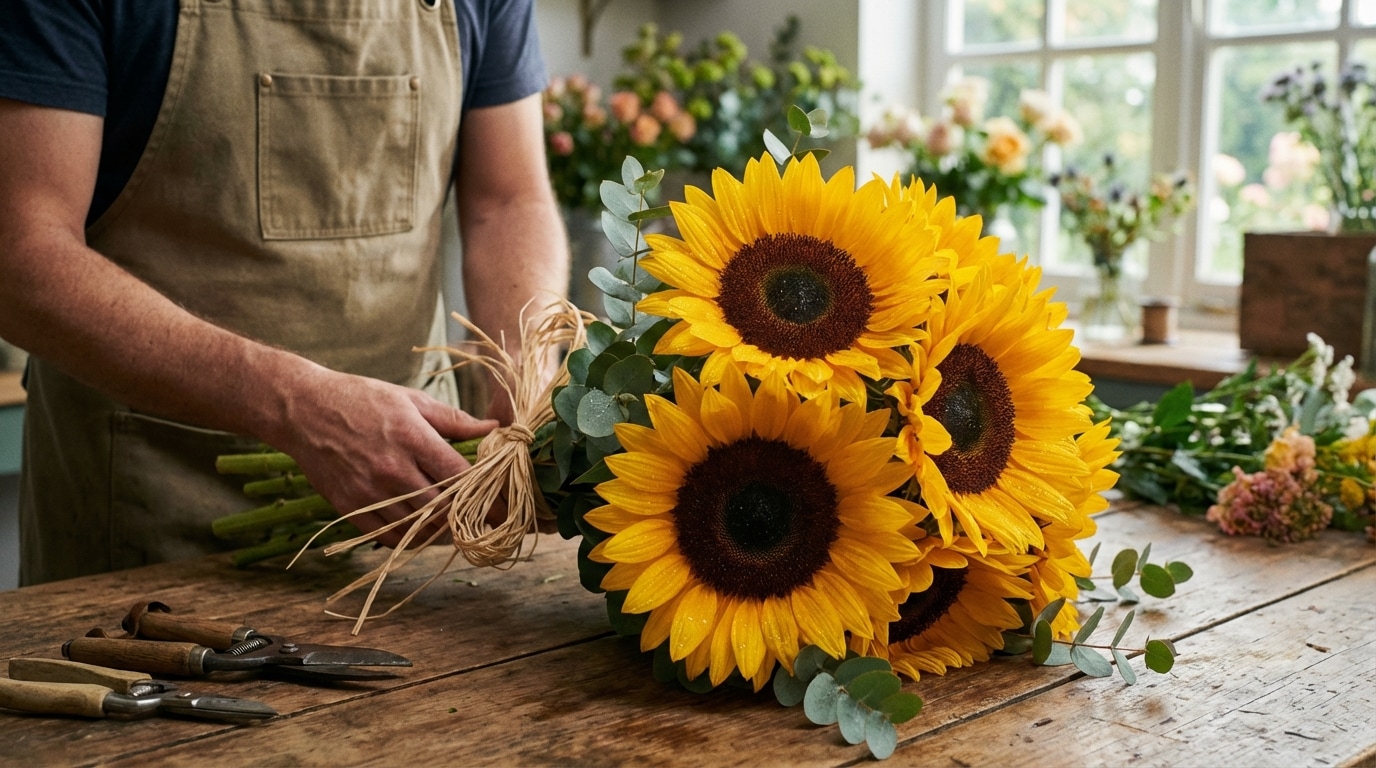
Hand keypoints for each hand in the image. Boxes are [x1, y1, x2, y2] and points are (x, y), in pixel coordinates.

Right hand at [268, 368, 497, 548]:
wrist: (303, 410)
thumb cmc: (362, 399)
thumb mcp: (410, 400)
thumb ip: (453, 420)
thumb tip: (494, 429)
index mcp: (411, 438)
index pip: (460, 476)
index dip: (485, 494)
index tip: (502, 505)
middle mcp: (391, 469)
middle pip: (443, 508)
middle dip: (466, 516)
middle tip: (482, 519)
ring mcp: (369, 492)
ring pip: (418, 528)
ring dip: (441, 531)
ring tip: (455, 527)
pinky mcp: (349, 507)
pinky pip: (388, 536)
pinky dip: (410, 539)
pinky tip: (422, 531)